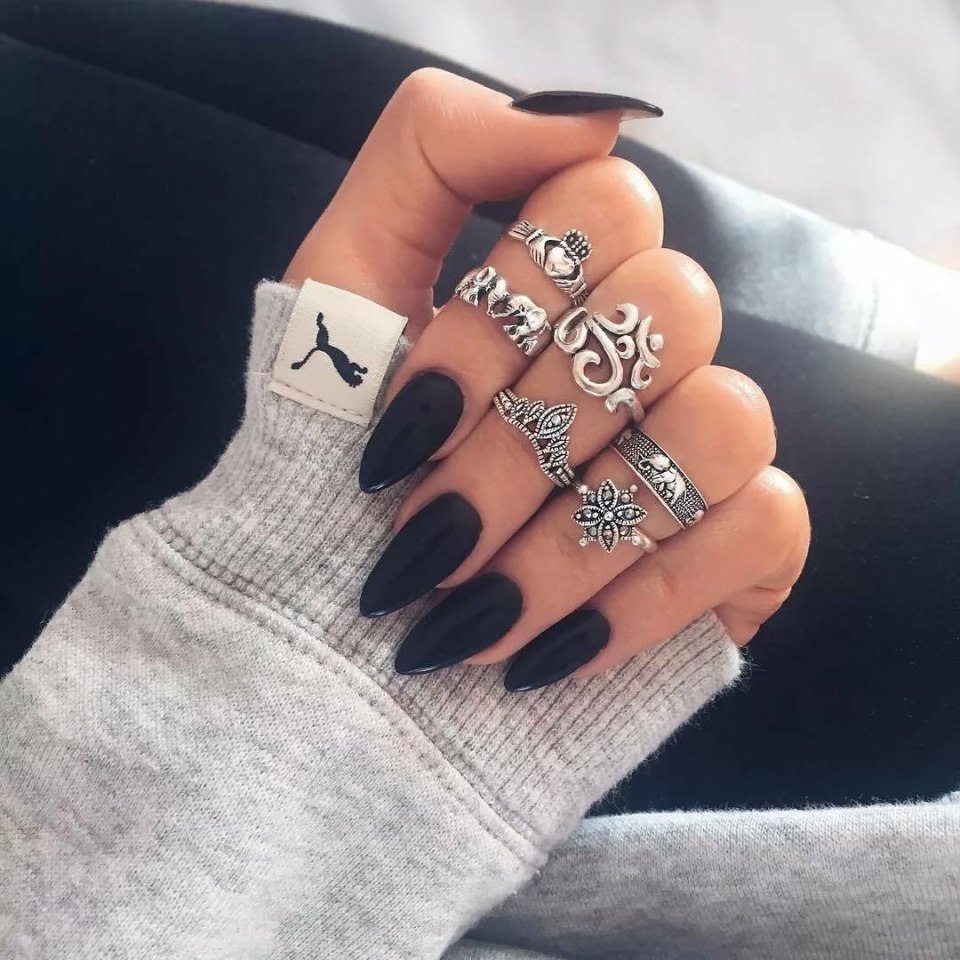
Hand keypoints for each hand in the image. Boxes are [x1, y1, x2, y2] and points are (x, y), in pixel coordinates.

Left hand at [287, 68, 809, 689]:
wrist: (345, 633)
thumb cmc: (334, 459)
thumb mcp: (338, 290)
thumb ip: (431, 154)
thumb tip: (592, 116)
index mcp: (569, 276)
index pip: (605, 205)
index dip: (496, 320)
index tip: (402, 425)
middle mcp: (656, 342)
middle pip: (668, 312)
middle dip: (519, 448)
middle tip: (424, 544)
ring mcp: (714, 436)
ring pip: (722, 420)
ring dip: (572, 538)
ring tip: (472, 616)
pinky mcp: (751, 538)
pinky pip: (763, 526)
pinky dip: (641, 598)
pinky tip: (545, 652)